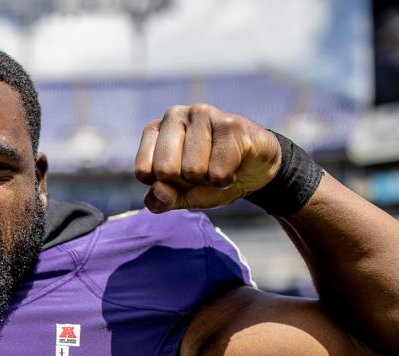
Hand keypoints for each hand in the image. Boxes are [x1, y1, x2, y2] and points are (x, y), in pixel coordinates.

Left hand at [134, 104, 281, 212]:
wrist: (254, 169)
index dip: (165, 186)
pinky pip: (218, 172)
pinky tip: (234, 165)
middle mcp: (174, 115)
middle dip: (186, 183)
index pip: (143, 172)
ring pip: (193, 171)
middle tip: (202, 173)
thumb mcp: (183, 195)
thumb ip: (163, 199)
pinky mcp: (229, 123)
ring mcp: (201, 114)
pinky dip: (227, 180)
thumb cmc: (212, 178)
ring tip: (219, 167)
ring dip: (209, 181)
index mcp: (155, 131)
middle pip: (165, 170)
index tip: (180, 177)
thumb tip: (157, 192)